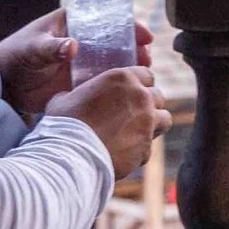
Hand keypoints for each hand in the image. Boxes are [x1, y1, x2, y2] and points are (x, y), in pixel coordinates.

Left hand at [0, 9, 153, 118]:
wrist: (5, 86)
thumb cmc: (15, 57)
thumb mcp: (33, 49)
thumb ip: (51, 47)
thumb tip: (73, 46)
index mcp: (75, 23)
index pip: (109, 18)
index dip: (130, 25)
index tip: (144, 35)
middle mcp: (85, 41)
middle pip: (119, 41)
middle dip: (136, 49)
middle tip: (146, 59)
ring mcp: (86, 62)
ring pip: (116, 62)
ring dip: (132, 68)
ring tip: (143, 77)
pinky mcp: (84, 82)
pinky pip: (106, 82)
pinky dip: (119, 86)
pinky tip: (130, 93)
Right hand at [44, 65, 170, 176]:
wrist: (70, 154)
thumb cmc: (64, 123)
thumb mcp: (64, 98)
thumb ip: (78, 94)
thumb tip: (71, 97)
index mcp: (122, 78)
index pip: (147, 74)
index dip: (140, 83)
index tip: (132, 92)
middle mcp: (141, 97)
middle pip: (158, 96)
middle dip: (148, 104)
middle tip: (133, 113)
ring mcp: (147, 123)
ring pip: (164, 119)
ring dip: (154, 123)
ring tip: (137, 131)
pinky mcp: (146, 147)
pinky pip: (150, 146)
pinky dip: (141, 149)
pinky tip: (125, 152)